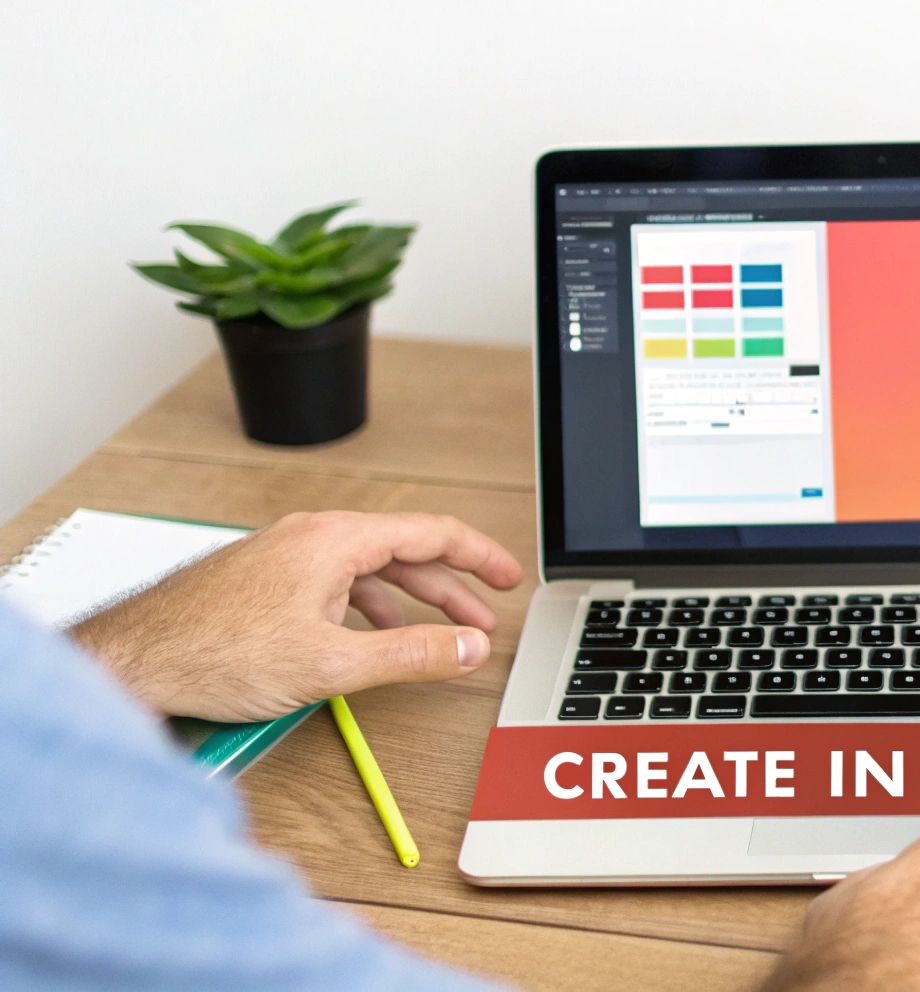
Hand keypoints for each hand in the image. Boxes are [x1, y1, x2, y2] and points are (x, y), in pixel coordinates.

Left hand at [72, 510, 522, 720]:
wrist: (132, 662)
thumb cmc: (211, 654)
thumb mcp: (332, 664)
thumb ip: (412, 654)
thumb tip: (467, 648)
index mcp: (334, 540)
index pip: (432, 532)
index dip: (480, 556)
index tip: (509, 577)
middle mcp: (310, 536)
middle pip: (404, 551)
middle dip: (451, 588)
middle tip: (484, 616)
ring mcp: (284, 556)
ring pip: (368, 569)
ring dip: (410, 601)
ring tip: (437, 636)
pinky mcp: (265, 580)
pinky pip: (336, 582)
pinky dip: (369, 607)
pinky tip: (370, 638)